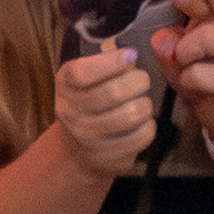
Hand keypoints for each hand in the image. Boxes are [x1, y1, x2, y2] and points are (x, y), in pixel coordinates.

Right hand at [50, 42, 163, 178]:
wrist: (78, 148)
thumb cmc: (90, 101)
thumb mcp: (88, 77)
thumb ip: (106, 64)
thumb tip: (130, 57)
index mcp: (65, 85)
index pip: (82, 72)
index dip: (111, 62)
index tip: (131, 55)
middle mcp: (71, 112)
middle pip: (115, 92)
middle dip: (139, 81)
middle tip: (142, 81)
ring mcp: (88, 138)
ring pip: (134, 114)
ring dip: (145, 104)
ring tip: (140, 102)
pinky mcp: (107, 158)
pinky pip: (142, 135)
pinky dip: (148, 126)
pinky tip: (139, 124)